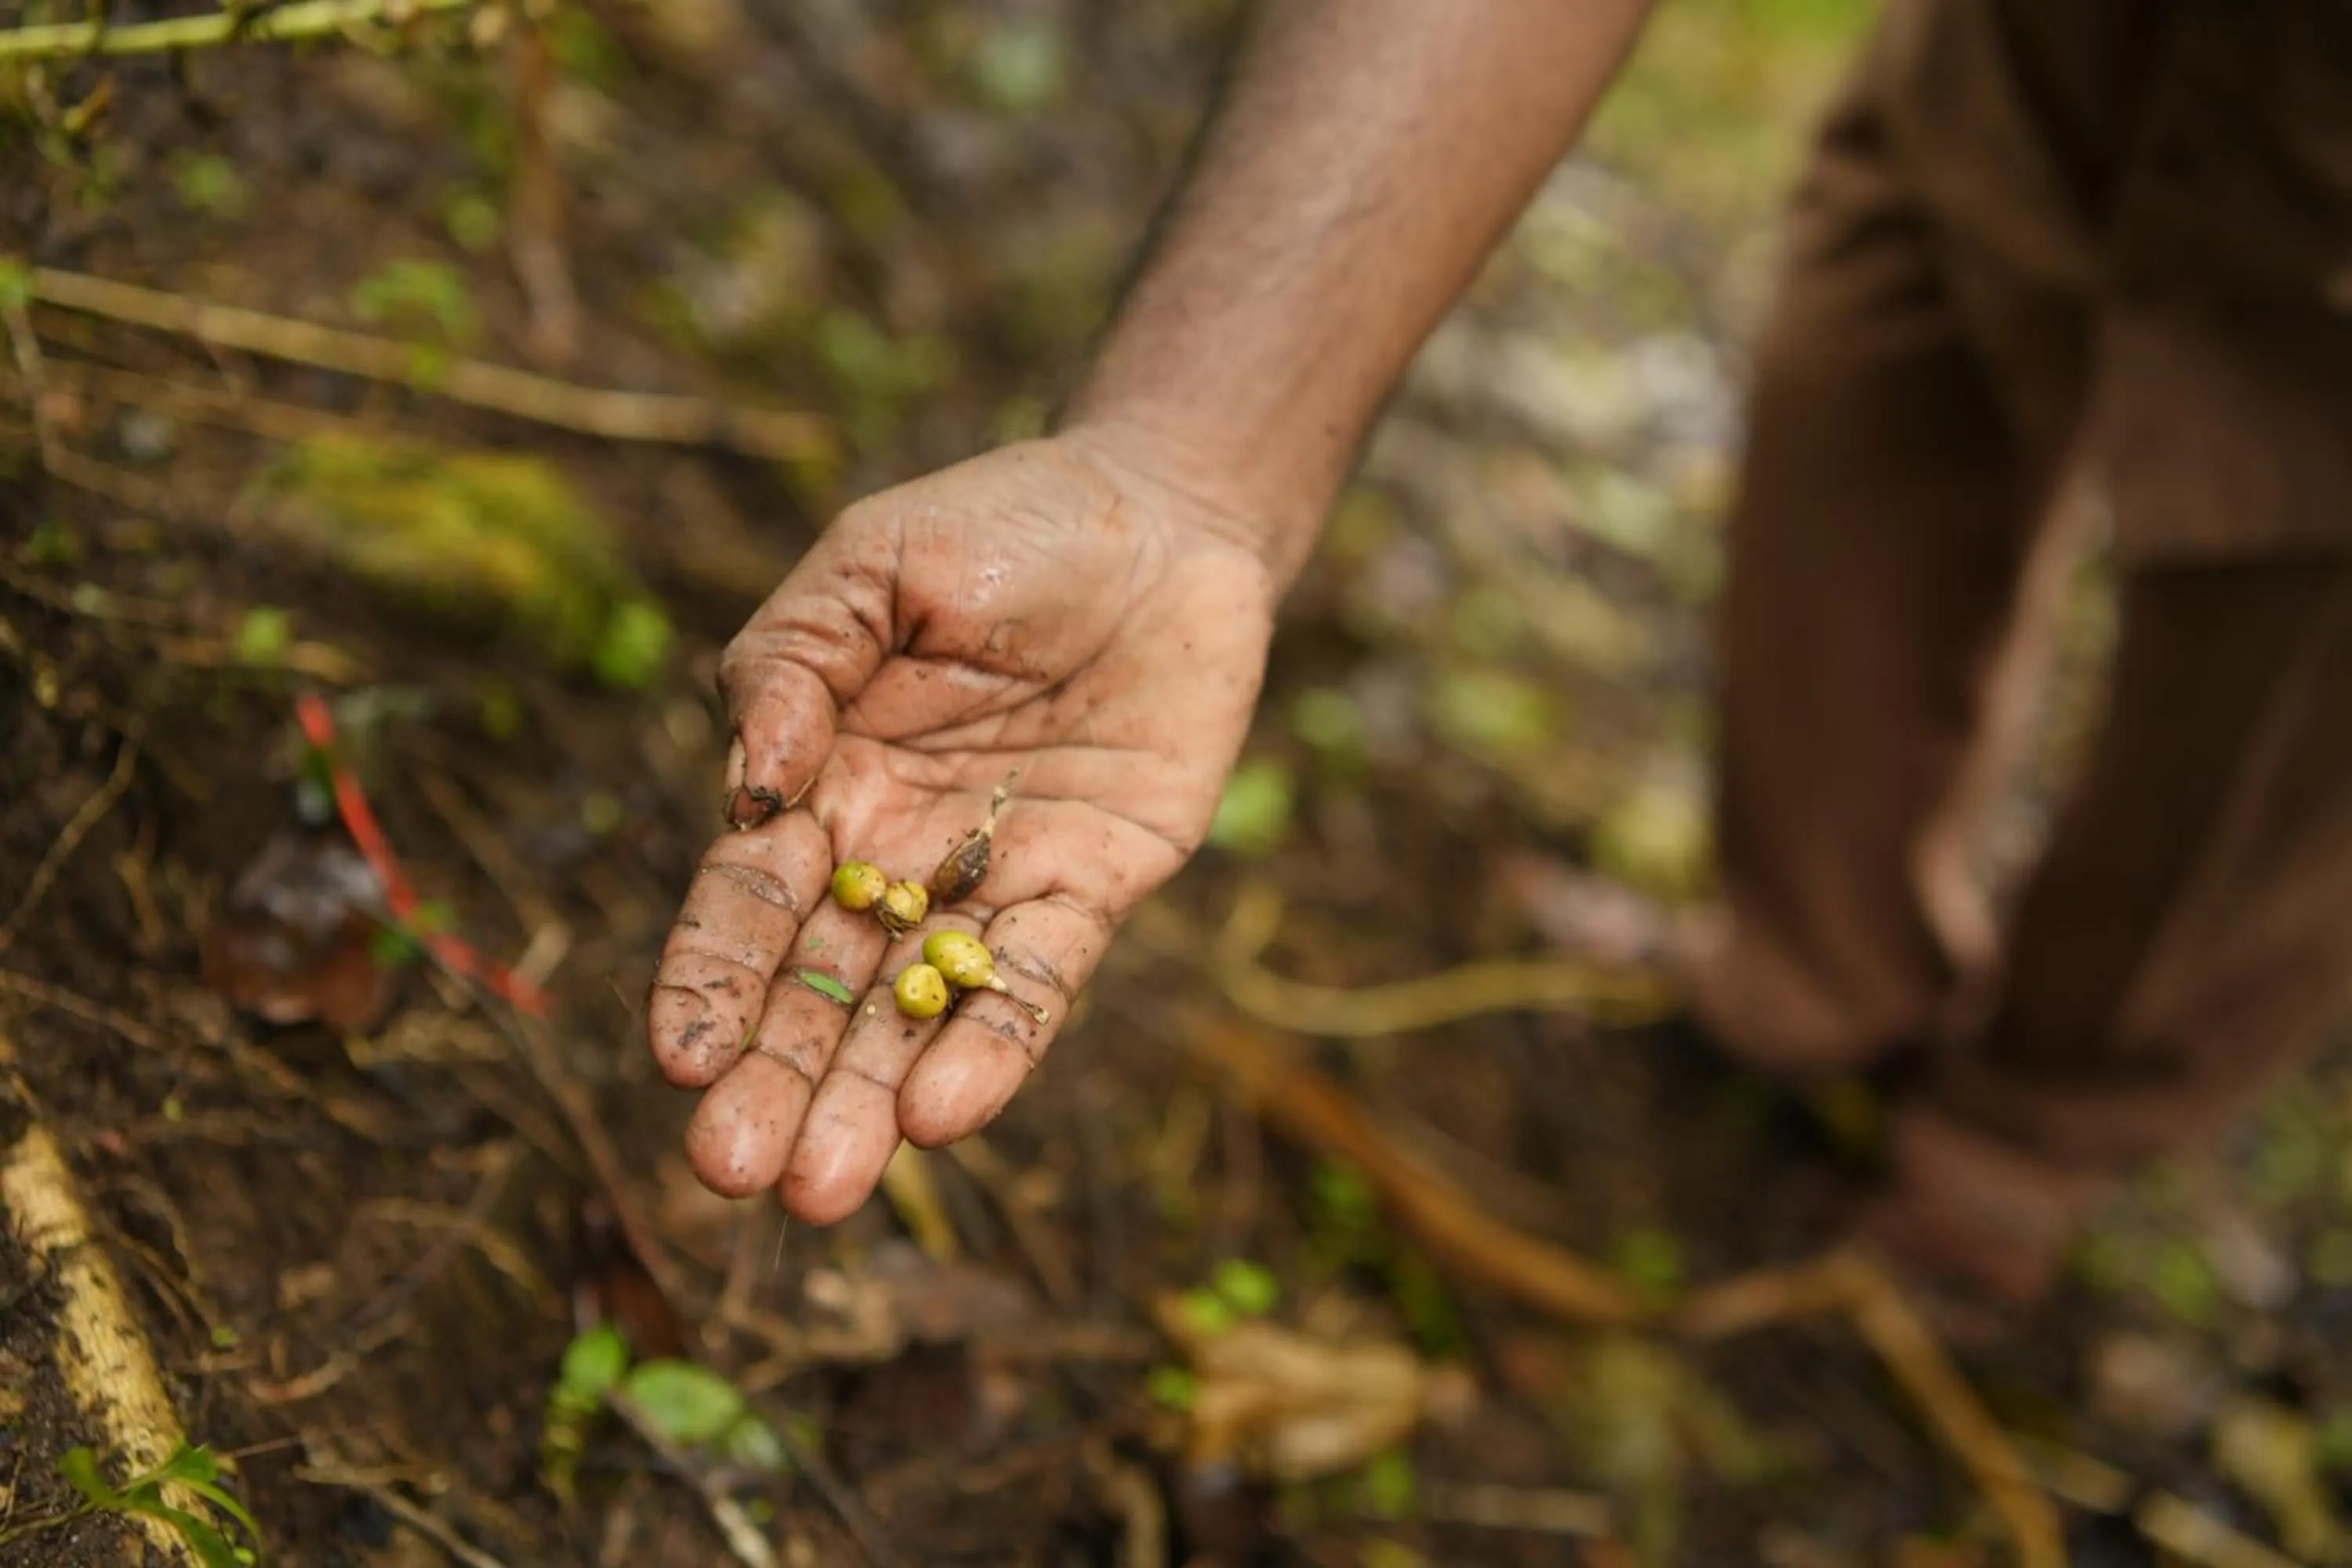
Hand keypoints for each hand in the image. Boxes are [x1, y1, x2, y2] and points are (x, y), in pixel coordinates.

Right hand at [649, 431, 1278, 1219]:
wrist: (1163, 521)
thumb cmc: (1002, 529)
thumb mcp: (875, 564)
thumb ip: (793, 662)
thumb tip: (750, 787)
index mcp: (823, 783)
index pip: (747, 903)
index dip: (708, 981)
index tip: (674, 1060)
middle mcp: (896, 854)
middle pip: (821, 989)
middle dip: (774, 1079)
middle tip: (733, 1171)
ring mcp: (995, 882)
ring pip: (919, 1015)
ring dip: (870, 1103)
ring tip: (824, 1190)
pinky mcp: (1094, 888)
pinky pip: (1038, 981)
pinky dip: (996, 1044)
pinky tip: (948, 1113)